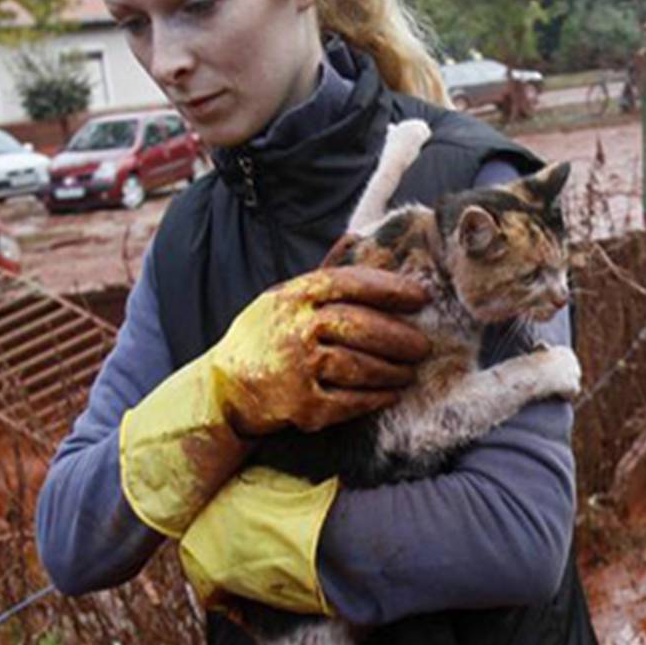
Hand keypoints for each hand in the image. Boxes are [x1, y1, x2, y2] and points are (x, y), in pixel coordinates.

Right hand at [208, 266, 430, 435]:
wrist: (223, 389)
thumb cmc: (262, 337)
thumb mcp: (282, 297)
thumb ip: (323, 275)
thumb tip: (358, 238)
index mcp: (293, 296)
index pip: (348, 283)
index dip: (389, 288)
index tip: (419, 297)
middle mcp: (295, 329)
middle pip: (361, 326)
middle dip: (400, 337)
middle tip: (422, 345)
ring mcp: (298, 369)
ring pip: (361, 365)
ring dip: (393, 370)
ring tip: (409, 370)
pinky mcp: (303, 406)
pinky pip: (352, 401)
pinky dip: (376, 397)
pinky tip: (390, 394)